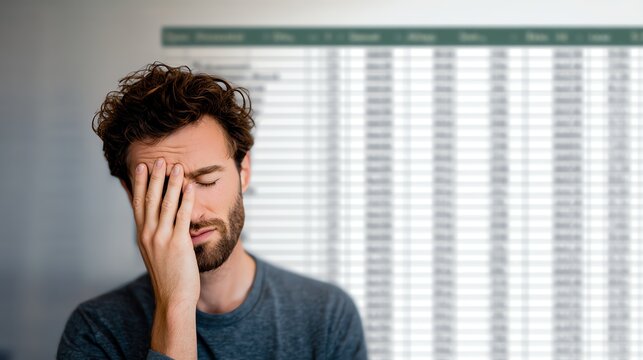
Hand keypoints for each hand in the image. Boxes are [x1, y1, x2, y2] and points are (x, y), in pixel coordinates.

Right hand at [132, 158, 197, 357]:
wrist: (172, 299)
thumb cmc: (167, 277)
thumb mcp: (154, 253)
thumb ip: (154, 235)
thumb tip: (154, 221)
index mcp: (142, 235)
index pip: (138, 204)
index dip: (139, 184)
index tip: (140, 167)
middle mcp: (149, 234)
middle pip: (150, 199)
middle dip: (155, 178)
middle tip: (158, 159)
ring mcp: (162, 238)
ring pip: (166, 204)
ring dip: (172, 183)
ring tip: (177, 167)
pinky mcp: (178, 243)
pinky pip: (183, 216)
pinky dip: (187, 199)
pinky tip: (191, 187)